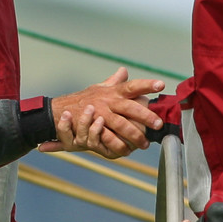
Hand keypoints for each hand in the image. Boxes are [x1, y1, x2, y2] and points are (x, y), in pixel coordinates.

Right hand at [49, 67, 164, 157]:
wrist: (61, 110)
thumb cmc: (84, 98)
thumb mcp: (99, 87)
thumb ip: (114, 81)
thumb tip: (124, 71)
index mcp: (113, 91)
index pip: (133, 85)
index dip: (147, 84)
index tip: (161, 84)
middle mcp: (109, 101)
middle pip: (130, 107)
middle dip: (145, 115)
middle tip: (158, 124)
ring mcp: (101, 115)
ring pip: (121, 125)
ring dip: (134, 135)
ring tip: (145, 144)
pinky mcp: (94, 128)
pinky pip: (108, 138)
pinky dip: (118, 146)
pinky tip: (127, 151)